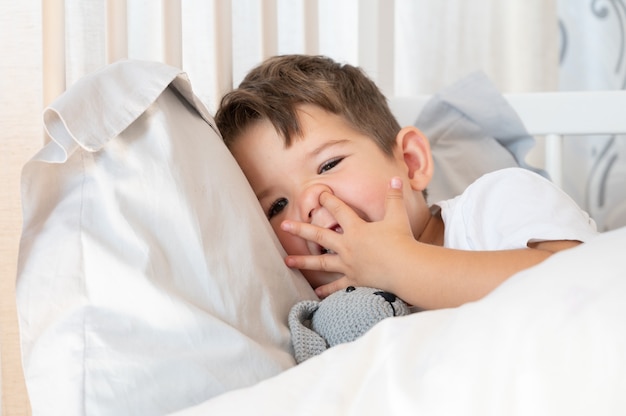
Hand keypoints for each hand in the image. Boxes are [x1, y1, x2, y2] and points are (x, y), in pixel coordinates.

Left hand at [281, 177, 415, 297]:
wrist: (405, 269)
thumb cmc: (402, 242)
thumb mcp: (398, 216)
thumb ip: (394, 197)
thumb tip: (395, 179)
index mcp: (356, 229)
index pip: (339, 210)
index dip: (329, 200)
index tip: (320, 194)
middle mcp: (347, 246)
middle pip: (319, 235)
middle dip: (300, 229)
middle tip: (284, 225)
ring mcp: (348, 264)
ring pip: (321, 262)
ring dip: (303, 261)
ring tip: (287, 261)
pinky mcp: (354, 280)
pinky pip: (337, 286)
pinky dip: (326, 290)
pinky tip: (316, 293)